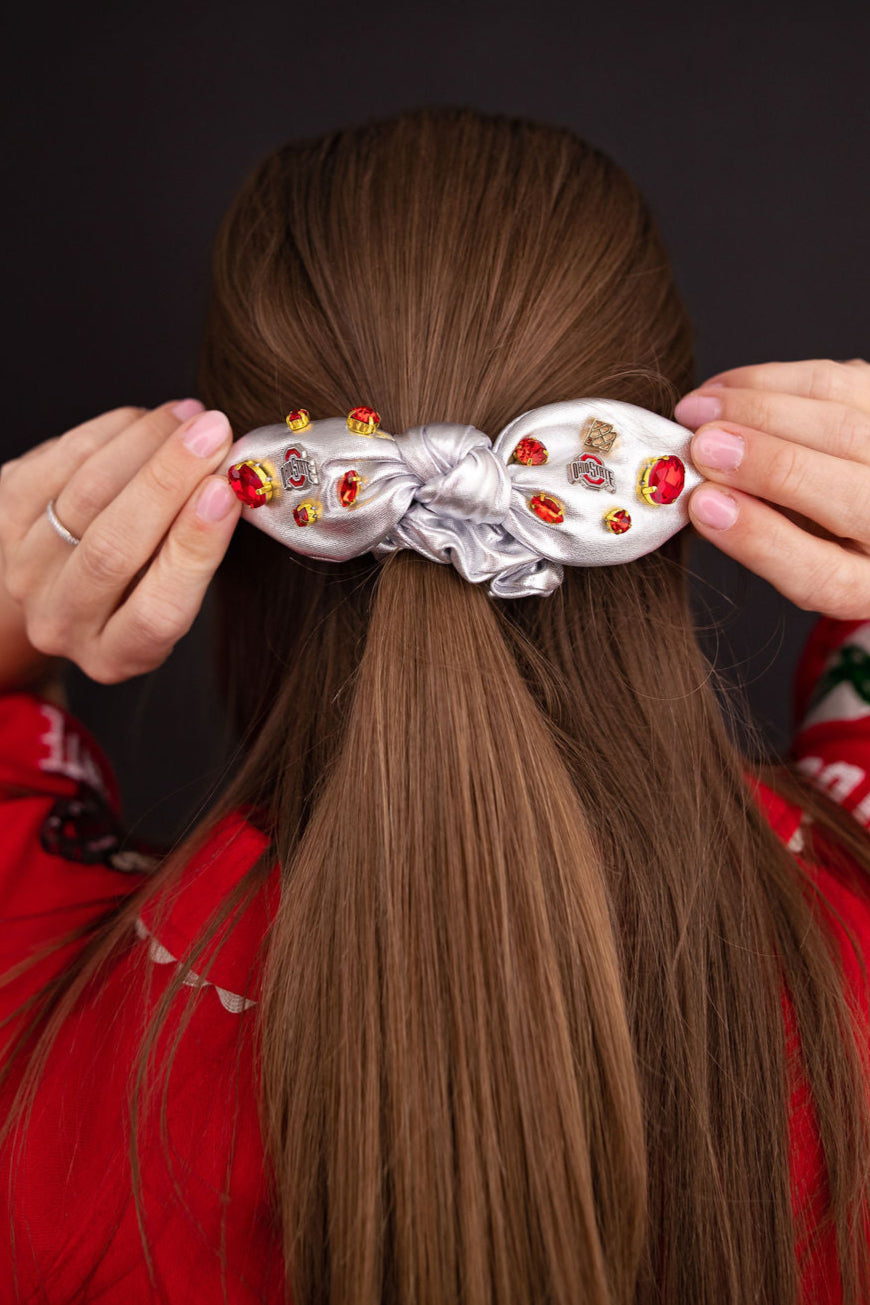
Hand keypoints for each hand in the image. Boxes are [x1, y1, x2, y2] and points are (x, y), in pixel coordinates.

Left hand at [0, 400, 240, 684]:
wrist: (62, 574)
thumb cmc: (139, 580)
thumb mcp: (175, 588)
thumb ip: (201, 549)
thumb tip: (240, 480)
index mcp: (116, 655)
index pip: (157, 612)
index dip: (194, 548)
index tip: (228, 492)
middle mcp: (61, 622)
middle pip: (113, 549)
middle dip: (170, 480)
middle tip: (215, 434)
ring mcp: (23, 570)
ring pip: (86, 493)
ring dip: (146, 443)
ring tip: (190, 415)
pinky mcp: (2, 515)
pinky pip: (61, 459)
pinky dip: (113, 431)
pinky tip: (148, 420)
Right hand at [675, 358, 869, 618]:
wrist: (865, 506)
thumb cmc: (831, 543)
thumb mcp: (803, 569)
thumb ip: (761, 543)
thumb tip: (703, 500)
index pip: (824, 573)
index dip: (759, 537)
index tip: (702, 506)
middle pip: (846, 487)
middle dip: (763, 459)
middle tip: (698, 445)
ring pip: (841, 418)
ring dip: (758, 406)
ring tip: (698, 410)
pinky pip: (838, 379)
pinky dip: (773, 380)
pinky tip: (725, 391)